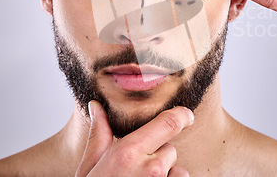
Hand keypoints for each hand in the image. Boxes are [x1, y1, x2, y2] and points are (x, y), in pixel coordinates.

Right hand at [75, 101, 192, 176]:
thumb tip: (96, 107)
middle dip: (159, 154)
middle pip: (170, 149)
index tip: (186, 115)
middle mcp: (150, 168)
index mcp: (128, 152)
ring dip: (166, 175)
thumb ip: (99, 136)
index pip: (169, 122)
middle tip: (137, 170)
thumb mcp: (90, 168)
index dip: (182, 116)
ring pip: (177, 170)